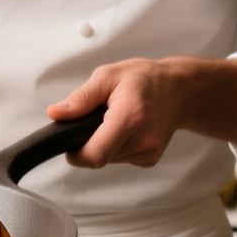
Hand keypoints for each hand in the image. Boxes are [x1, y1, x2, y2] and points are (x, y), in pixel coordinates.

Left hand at [47, 56, 236, 168]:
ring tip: (115, 120)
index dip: (76, 154)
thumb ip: (80, 99)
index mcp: (130, 116)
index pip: (96, 154)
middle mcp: (143, 138)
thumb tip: (56, 114)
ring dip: (103, 144)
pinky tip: (126, 129)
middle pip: (99, 158)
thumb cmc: (145, 79)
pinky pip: (120, 159)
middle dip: (89, 142)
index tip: (70, 143)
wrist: (180, 90)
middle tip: (97, 120)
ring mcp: (149, 152)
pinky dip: (116, 146)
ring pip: (108, 159)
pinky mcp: (150, 159)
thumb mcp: (108, 76)